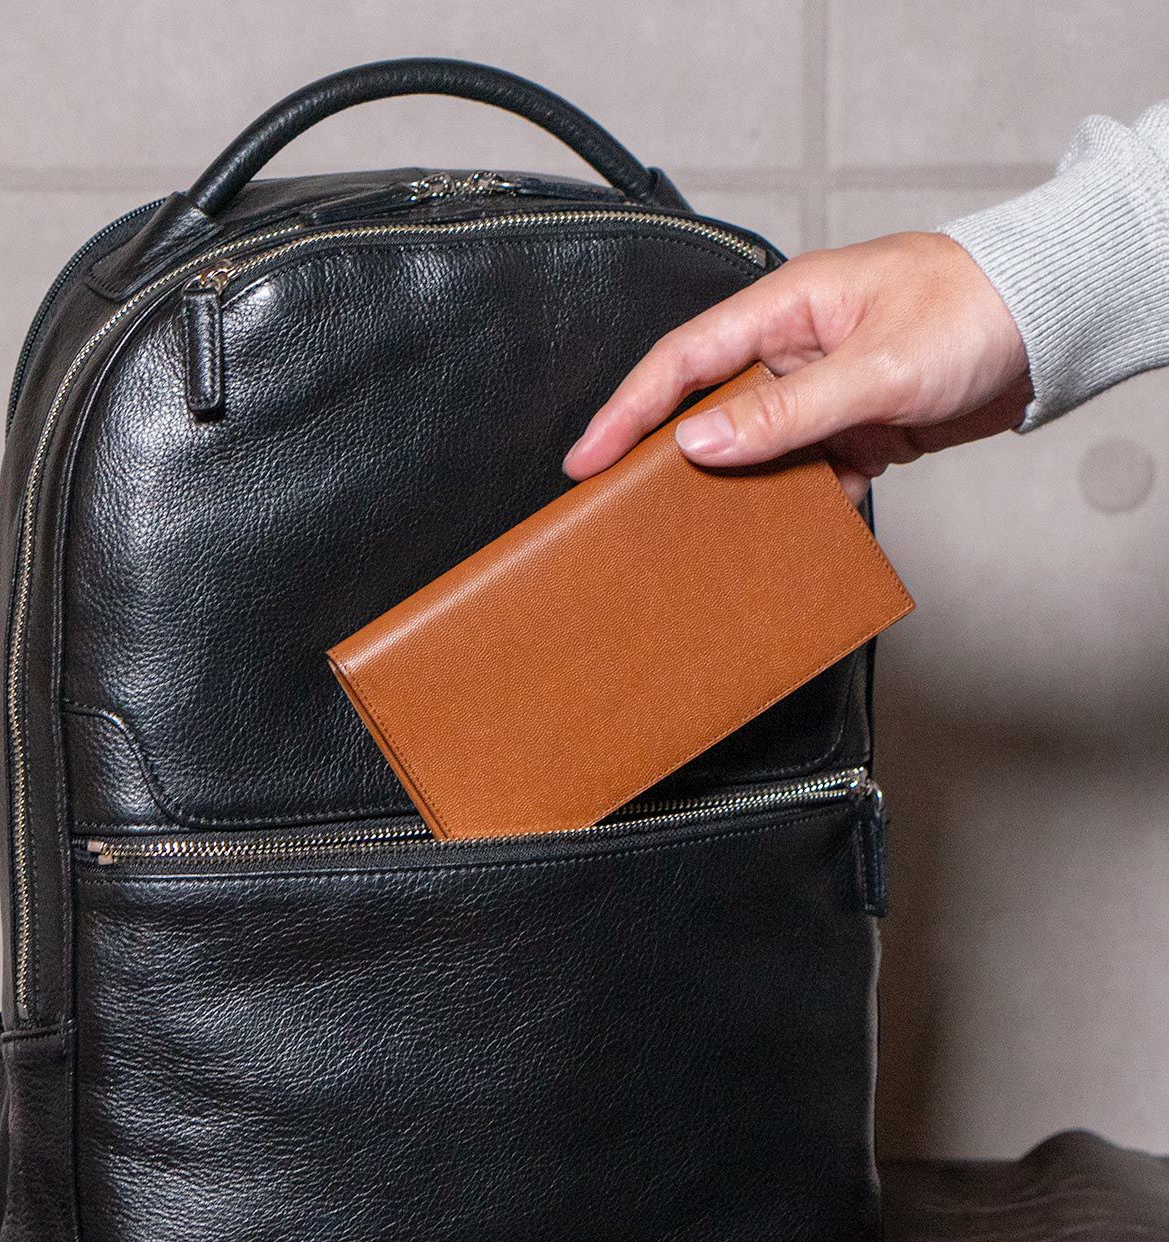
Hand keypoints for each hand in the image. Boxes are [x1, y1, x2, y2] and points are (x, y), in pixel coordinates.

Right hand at [562, 231, 1032, 500]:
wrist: (1056, 323)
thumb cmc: (976, 311)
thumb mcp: (874, 367)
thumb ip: (785, 411)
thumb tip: (700, 444)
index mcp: (786, 308)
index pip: (682, 361)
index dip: (627, 410)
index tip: (587, 459)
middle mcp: (795, 347)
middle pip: (709, 409)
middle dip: (672, 458)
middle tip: (626, 509)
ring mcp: (824, 388)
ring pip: (758, 448)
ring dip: (744, 487)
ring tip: (710, 532)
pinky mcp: (855, 423)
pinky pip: (808, 469)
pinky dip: (804, 499)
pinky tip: (801, 525)